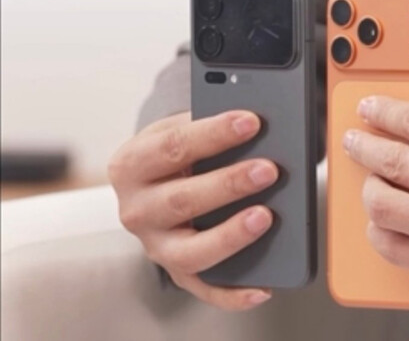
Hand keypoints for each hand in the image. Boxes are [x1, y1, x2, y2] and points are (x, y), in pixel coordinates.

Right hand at [109, 111, 276, 309]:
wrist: (155, 180)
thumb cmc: (177, 152)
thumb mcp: (180, 129)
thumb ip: (210, 124)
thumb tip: (263, 125)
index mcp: (132, 165)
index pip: (172, 146)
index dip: (213, 134)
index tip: (251, 121)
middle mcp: (136, 210)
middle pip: (181, 200)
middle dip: (228, 184)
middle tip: (269, 170)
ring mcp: (155, 246)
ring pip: (190, 252)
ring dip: (230, 235)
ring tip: (266, 217)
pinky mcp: (177, 272)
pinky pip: (204, 289)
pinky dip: (233, 294)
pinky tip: (264, 286)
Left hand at [343, 96, 408, 290]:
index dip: (381, 112)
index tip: (367, 109)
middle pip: (390, 161)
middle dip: (362, 145)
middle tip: (353, 140)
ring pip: (384, 207)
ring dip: (367, 189)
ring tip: (371, 182)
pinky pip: (399, 251)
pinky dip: (380, 234)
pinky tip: (382, 222)